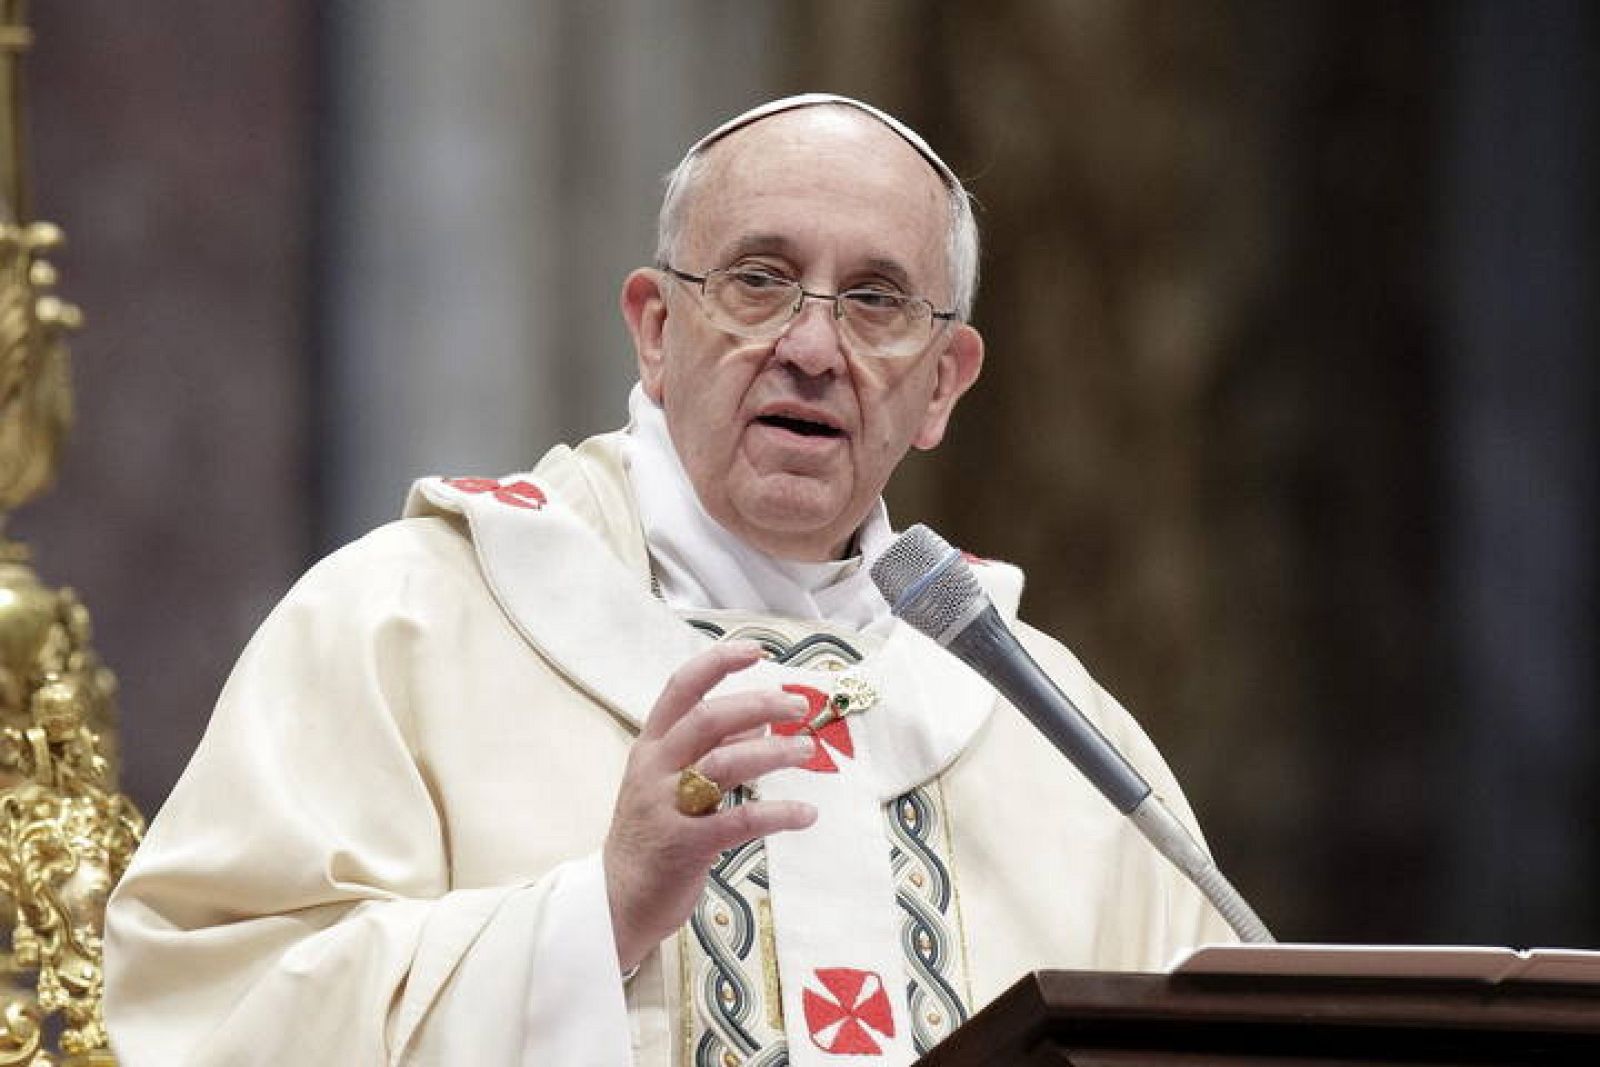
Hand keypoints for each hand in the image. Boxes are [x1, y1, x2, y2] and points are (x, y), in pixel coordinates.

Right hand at [603, 641, 818, 972]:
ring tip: (807, 752)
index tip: (755, 649)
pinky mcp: (685, 846)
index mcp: (650, 748)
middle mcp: (654, 769)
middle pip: (708, 718)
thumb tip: (757, 720)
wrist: (613, 903)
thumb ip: (709, 750)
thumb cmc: (650, 839)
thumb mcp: (669, 785)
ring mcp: (667, 807)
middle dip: (758, 705)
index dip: (717, 664)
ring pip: (724, 763)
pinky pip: (739, 820)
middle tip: (798, 707)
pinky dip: (778, 814)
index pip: (680, 689)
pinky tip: (805, 814)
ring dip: (773, 753)